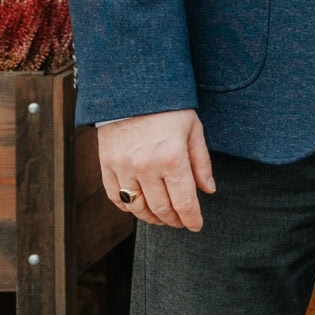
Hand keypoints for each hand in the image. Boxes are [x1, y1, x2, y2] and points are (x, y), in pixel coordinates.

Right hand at [97, 108, 214, 230]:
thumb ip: (201, 163)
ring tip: (163, 217)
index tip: (196, 225)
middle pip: (161, 209)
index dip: (192, 219)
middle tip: (182, 221)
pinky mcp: (106, 165)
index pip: (184, 203)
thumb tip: (208, 191)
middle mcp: (146, 167)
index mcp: (172, 158)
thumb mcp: (193, 130)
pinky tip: (139, 206)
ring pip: (137, 208)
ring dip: (152, 218)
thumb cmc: (169, 108)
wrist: (132, 89)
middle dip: (174, 220)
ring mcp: (123, 167)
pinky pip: (115, 197)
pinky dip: (128, 207)